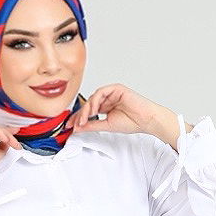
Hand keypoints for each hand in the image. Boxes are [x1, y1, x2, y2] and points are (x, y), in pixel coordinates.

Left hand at [65, 85, 185, 141]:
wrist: (146, 120)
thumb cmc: (132, 122)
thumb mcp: (106, 125)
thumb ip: (92, 125)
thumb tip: (77, 128)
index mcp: (105, 107)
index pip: (89, 111)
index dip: (78, 118)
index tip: (69, 126)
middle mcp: (107, 99)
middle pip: (89, 103)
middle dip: (80, 114)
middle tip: (74, 123)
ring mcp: (112, 93)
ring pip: (93, 98)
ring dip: (87, 109)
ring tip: (85, 119)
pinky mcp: (116, 88)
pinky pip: (101, 92)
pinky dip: (95, 101)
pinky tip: (93, 110)